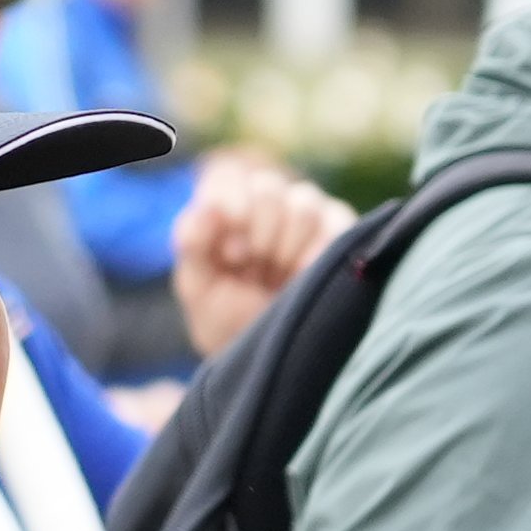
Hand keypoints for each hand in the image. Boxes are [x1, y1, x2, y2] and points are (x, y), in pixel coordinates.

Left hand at [171, 151, 355, 359]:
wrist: (266, 354)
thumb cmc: (225, 314)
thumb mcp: (197, 285)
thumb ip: (191, 242)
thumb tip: (206, 207)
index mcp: (225, 203)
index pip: (227, 176)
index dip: (229, 209)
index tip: (229, 254)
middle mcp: (266, 200)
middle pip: (267, 187)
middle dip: (257, 233)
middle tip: (252, 268)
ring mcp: (305, 212)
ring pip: (303, 203)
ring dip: (285, 247)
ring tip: (276, 277)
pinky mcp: (338, 228)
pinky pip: (335, 220)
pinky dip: (317, 252)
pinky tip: (303, 275)